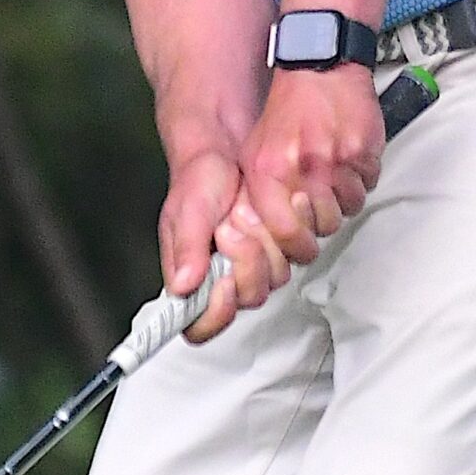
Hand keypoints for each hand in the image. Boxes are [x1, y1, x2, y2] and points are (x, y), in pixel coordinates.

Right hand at [158, 149, 285, 344]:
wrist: (227, 148)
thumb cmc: (199, 179)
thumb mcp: (187, 209)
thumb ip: (185, 248)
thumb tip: (181, 287)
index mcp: (191, 278)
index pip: (199, 326)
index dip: (216, 314)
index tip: (225, 283)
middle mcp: (222, 279)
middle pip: (247, 299)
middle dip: (246, 261)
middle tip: (232, 225)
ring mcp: (253, 266)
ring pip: (274, 279)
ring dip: (266, 241)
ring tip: (247, 209)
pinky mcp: (277, 251)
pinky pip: (294, 256)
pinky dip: (285, 231)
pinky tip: (271, 207)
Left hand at [239, 63, 381, 267]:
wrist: (320, 68)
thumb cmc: (288, 109)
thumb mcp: (255, 151)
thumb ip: (257, 195)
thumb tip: (264, 235)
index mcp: (269, 171)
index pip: (286, 233)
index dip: (297, 246)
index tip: (302, 244)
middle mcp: (303, 167)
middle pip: (324, 226)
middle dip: (324, 220)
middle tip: (320, 202)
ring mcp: (337, 160)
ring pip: (350, 207)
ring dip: (344, 198)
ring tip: (334, 175)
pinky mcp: (366, 150)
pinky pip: (369, 184)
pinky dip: (362, 178)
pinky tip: (348, 159)